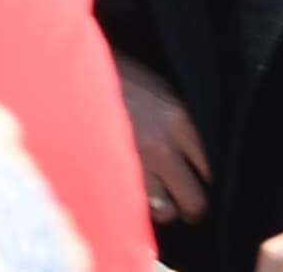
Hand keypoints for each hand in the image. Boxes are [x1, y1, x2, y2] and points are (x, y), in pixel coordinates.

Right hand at [120, 59, 213, 233]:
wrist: (70, 70)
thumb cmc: (114, 75)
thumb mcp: (156, 85)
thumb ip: (178, 118)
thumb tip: (196, 150)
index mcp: (178, 117)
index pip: (212, 167)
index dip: (209, 180)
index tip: (201, 181)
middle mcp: (162, 144)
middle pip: (196, 200)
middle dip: (191, 208)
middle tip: (185, 204)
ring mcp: (134, 163)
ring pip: (166, 212)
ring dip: (163, 209)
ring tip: (156, 199)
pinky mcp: (109, 173)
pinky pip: (134, 206)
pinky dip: (136, 205)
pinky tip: (131, 191)